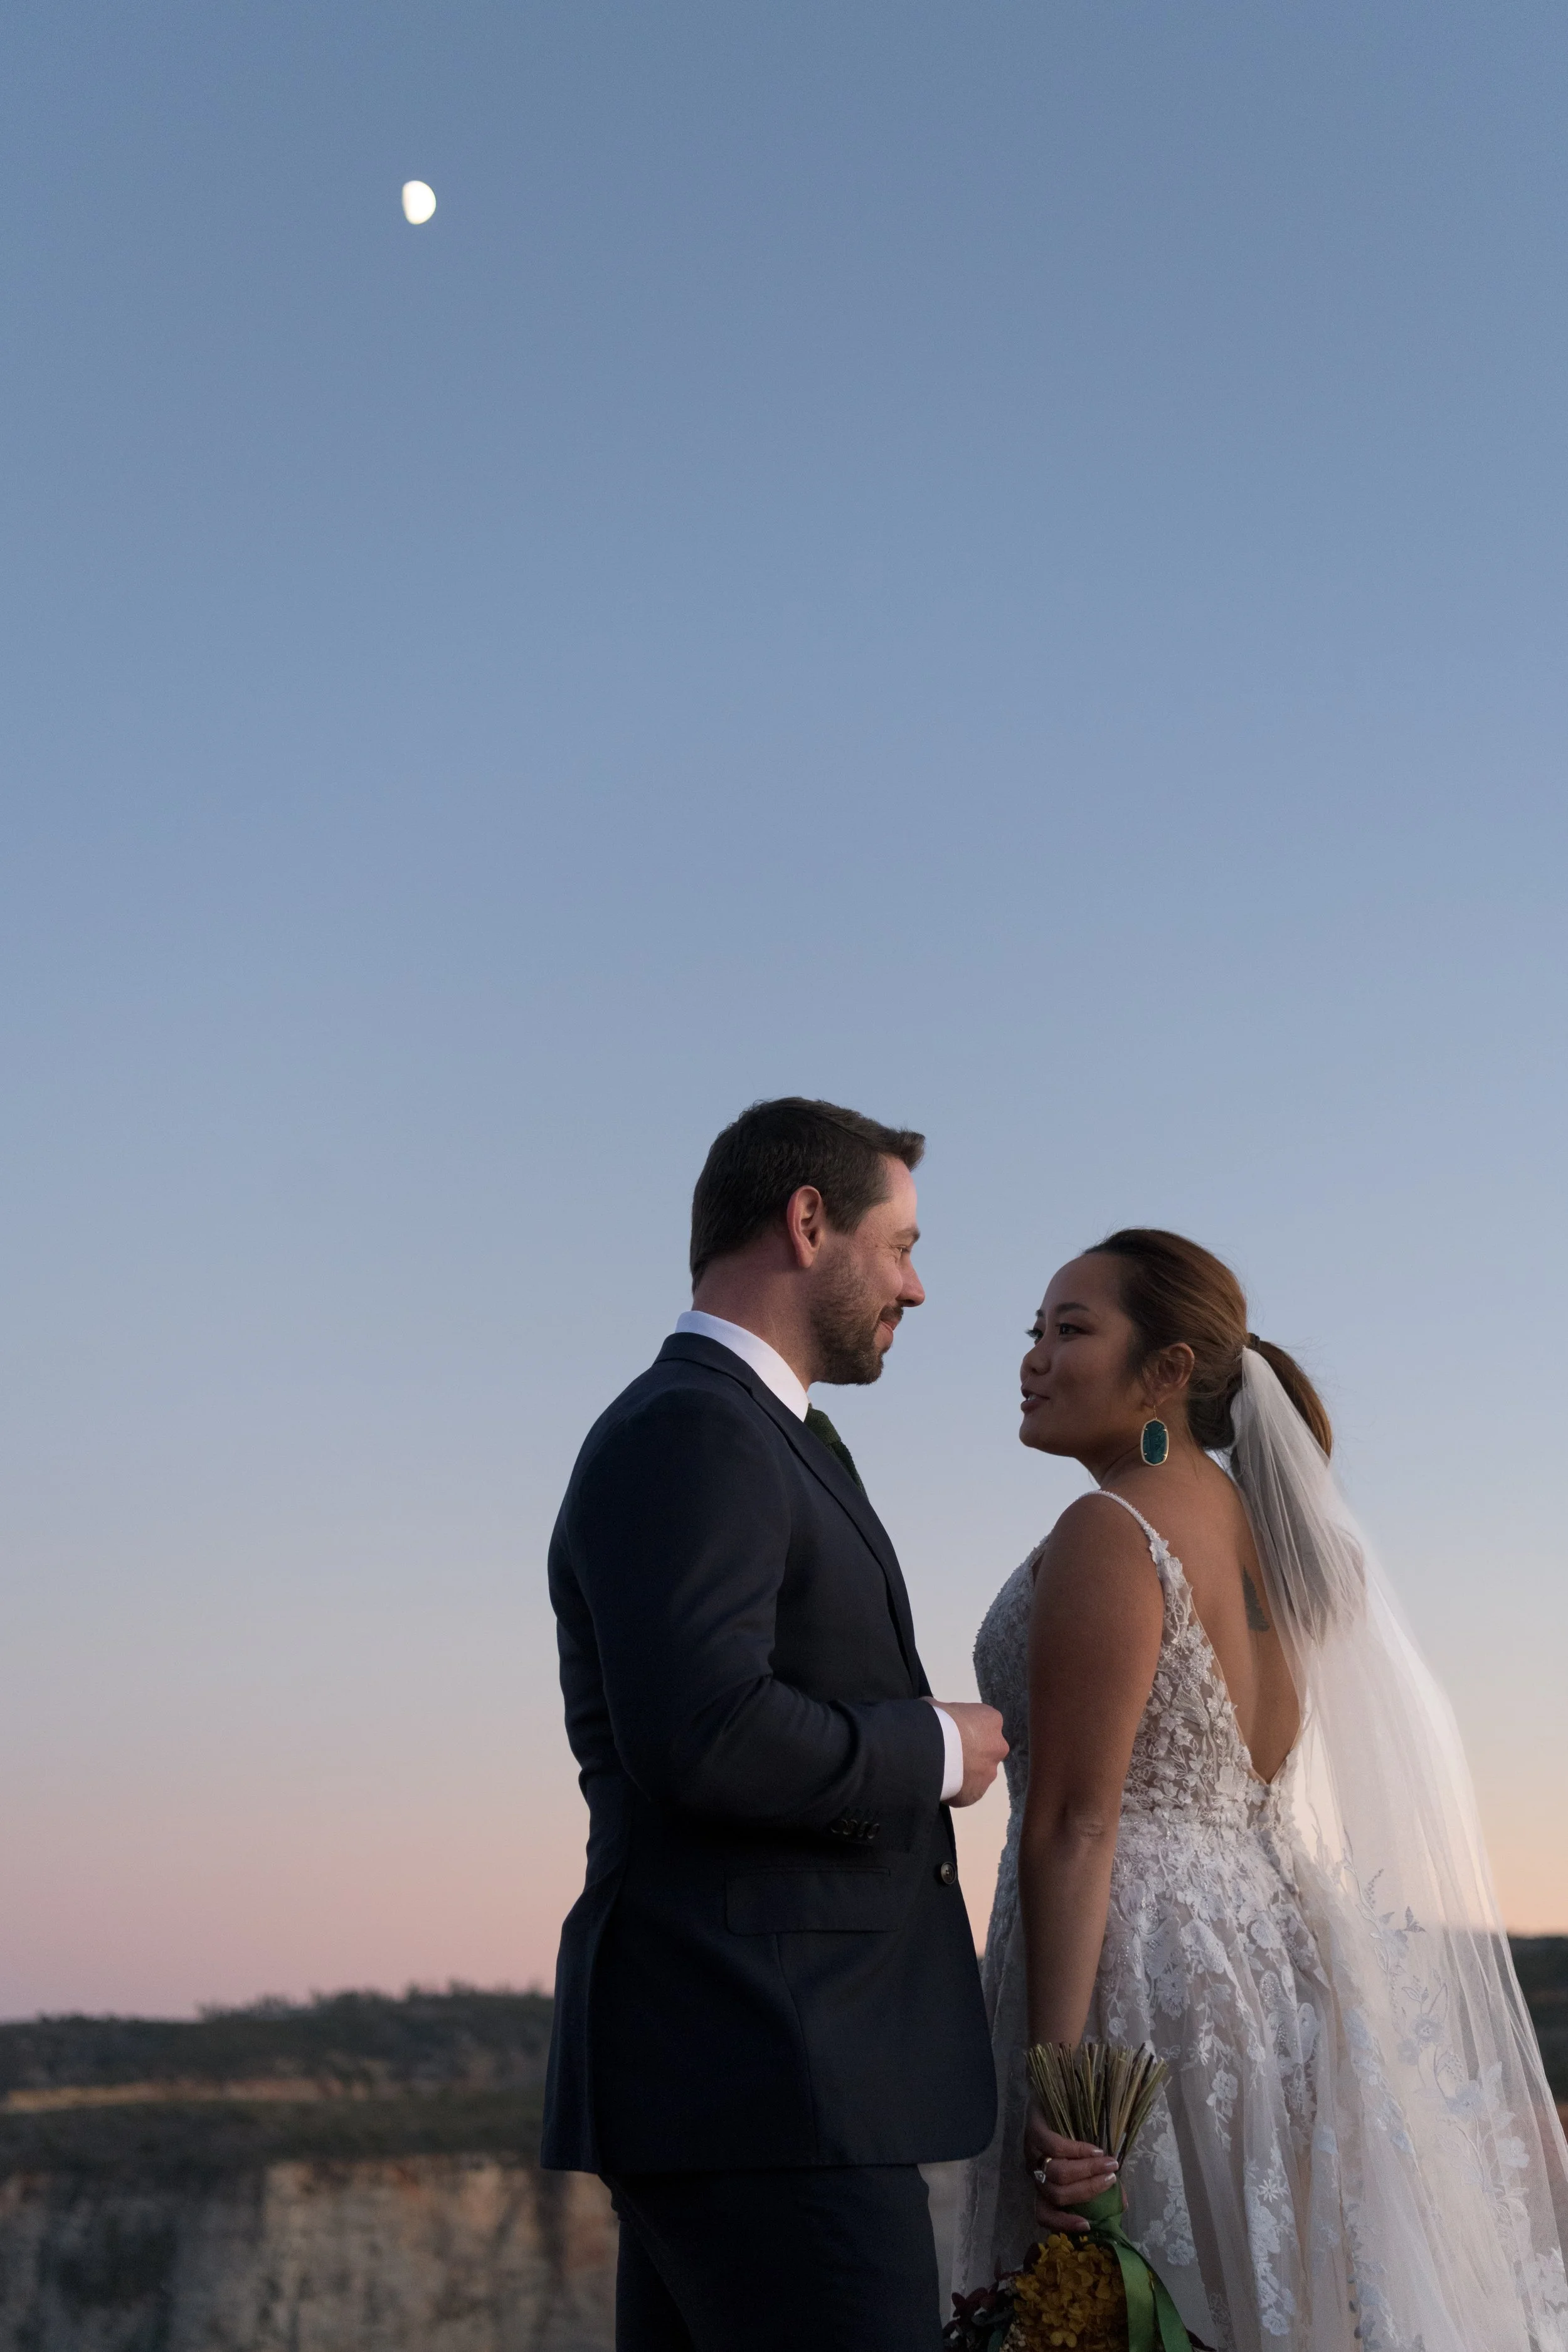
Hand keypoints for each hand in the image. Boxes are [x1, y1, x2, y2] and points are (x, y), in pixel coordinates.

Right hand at [931, 1700, 1007, 1805]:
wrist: (930, 1750)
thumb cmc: (936, 1720)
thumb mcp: (937, 1706)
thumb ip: (944, 1712)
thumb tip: (935, 1716)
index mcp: (991, 1720)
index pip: (985, 1723)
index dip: (967, 1728)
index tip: (952, 1731)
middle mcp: (998, 1746)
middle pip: (987, 1750)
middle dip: (972, 1752)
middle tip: (950, 1753)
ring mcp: (990, 1772)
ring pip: (979, 1773)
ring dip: (966, 1772)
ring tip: (943, 1770)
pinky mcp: (978, 1793)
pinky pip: (968, 1790)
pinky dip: (958, 1789)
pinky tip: (942, 1783)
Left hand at [1023, 2099, 1117, 2233]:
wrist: (1051, 2094)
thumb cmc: (1068, 2133)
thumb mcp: (1083, 2162)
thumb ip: (1098, 2181)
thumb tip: (1121, 2204)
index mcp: (1044, 2186)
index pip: (1044, 2214)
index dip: (1063, 2224)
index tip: (1088, 2225)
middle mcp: (1035, 2173)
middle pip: (1058, 2195)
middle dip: (1088, 2190)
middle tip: (1112, 2180)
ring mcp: (1032, 2152)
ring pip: (1057, 2174)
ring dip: (1087, 2172)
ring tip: (1109, 2164)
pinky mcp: (1033, 2130)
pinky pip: (1055, 2147)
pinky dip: (1078, 2152)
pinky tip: (1095, 2150)